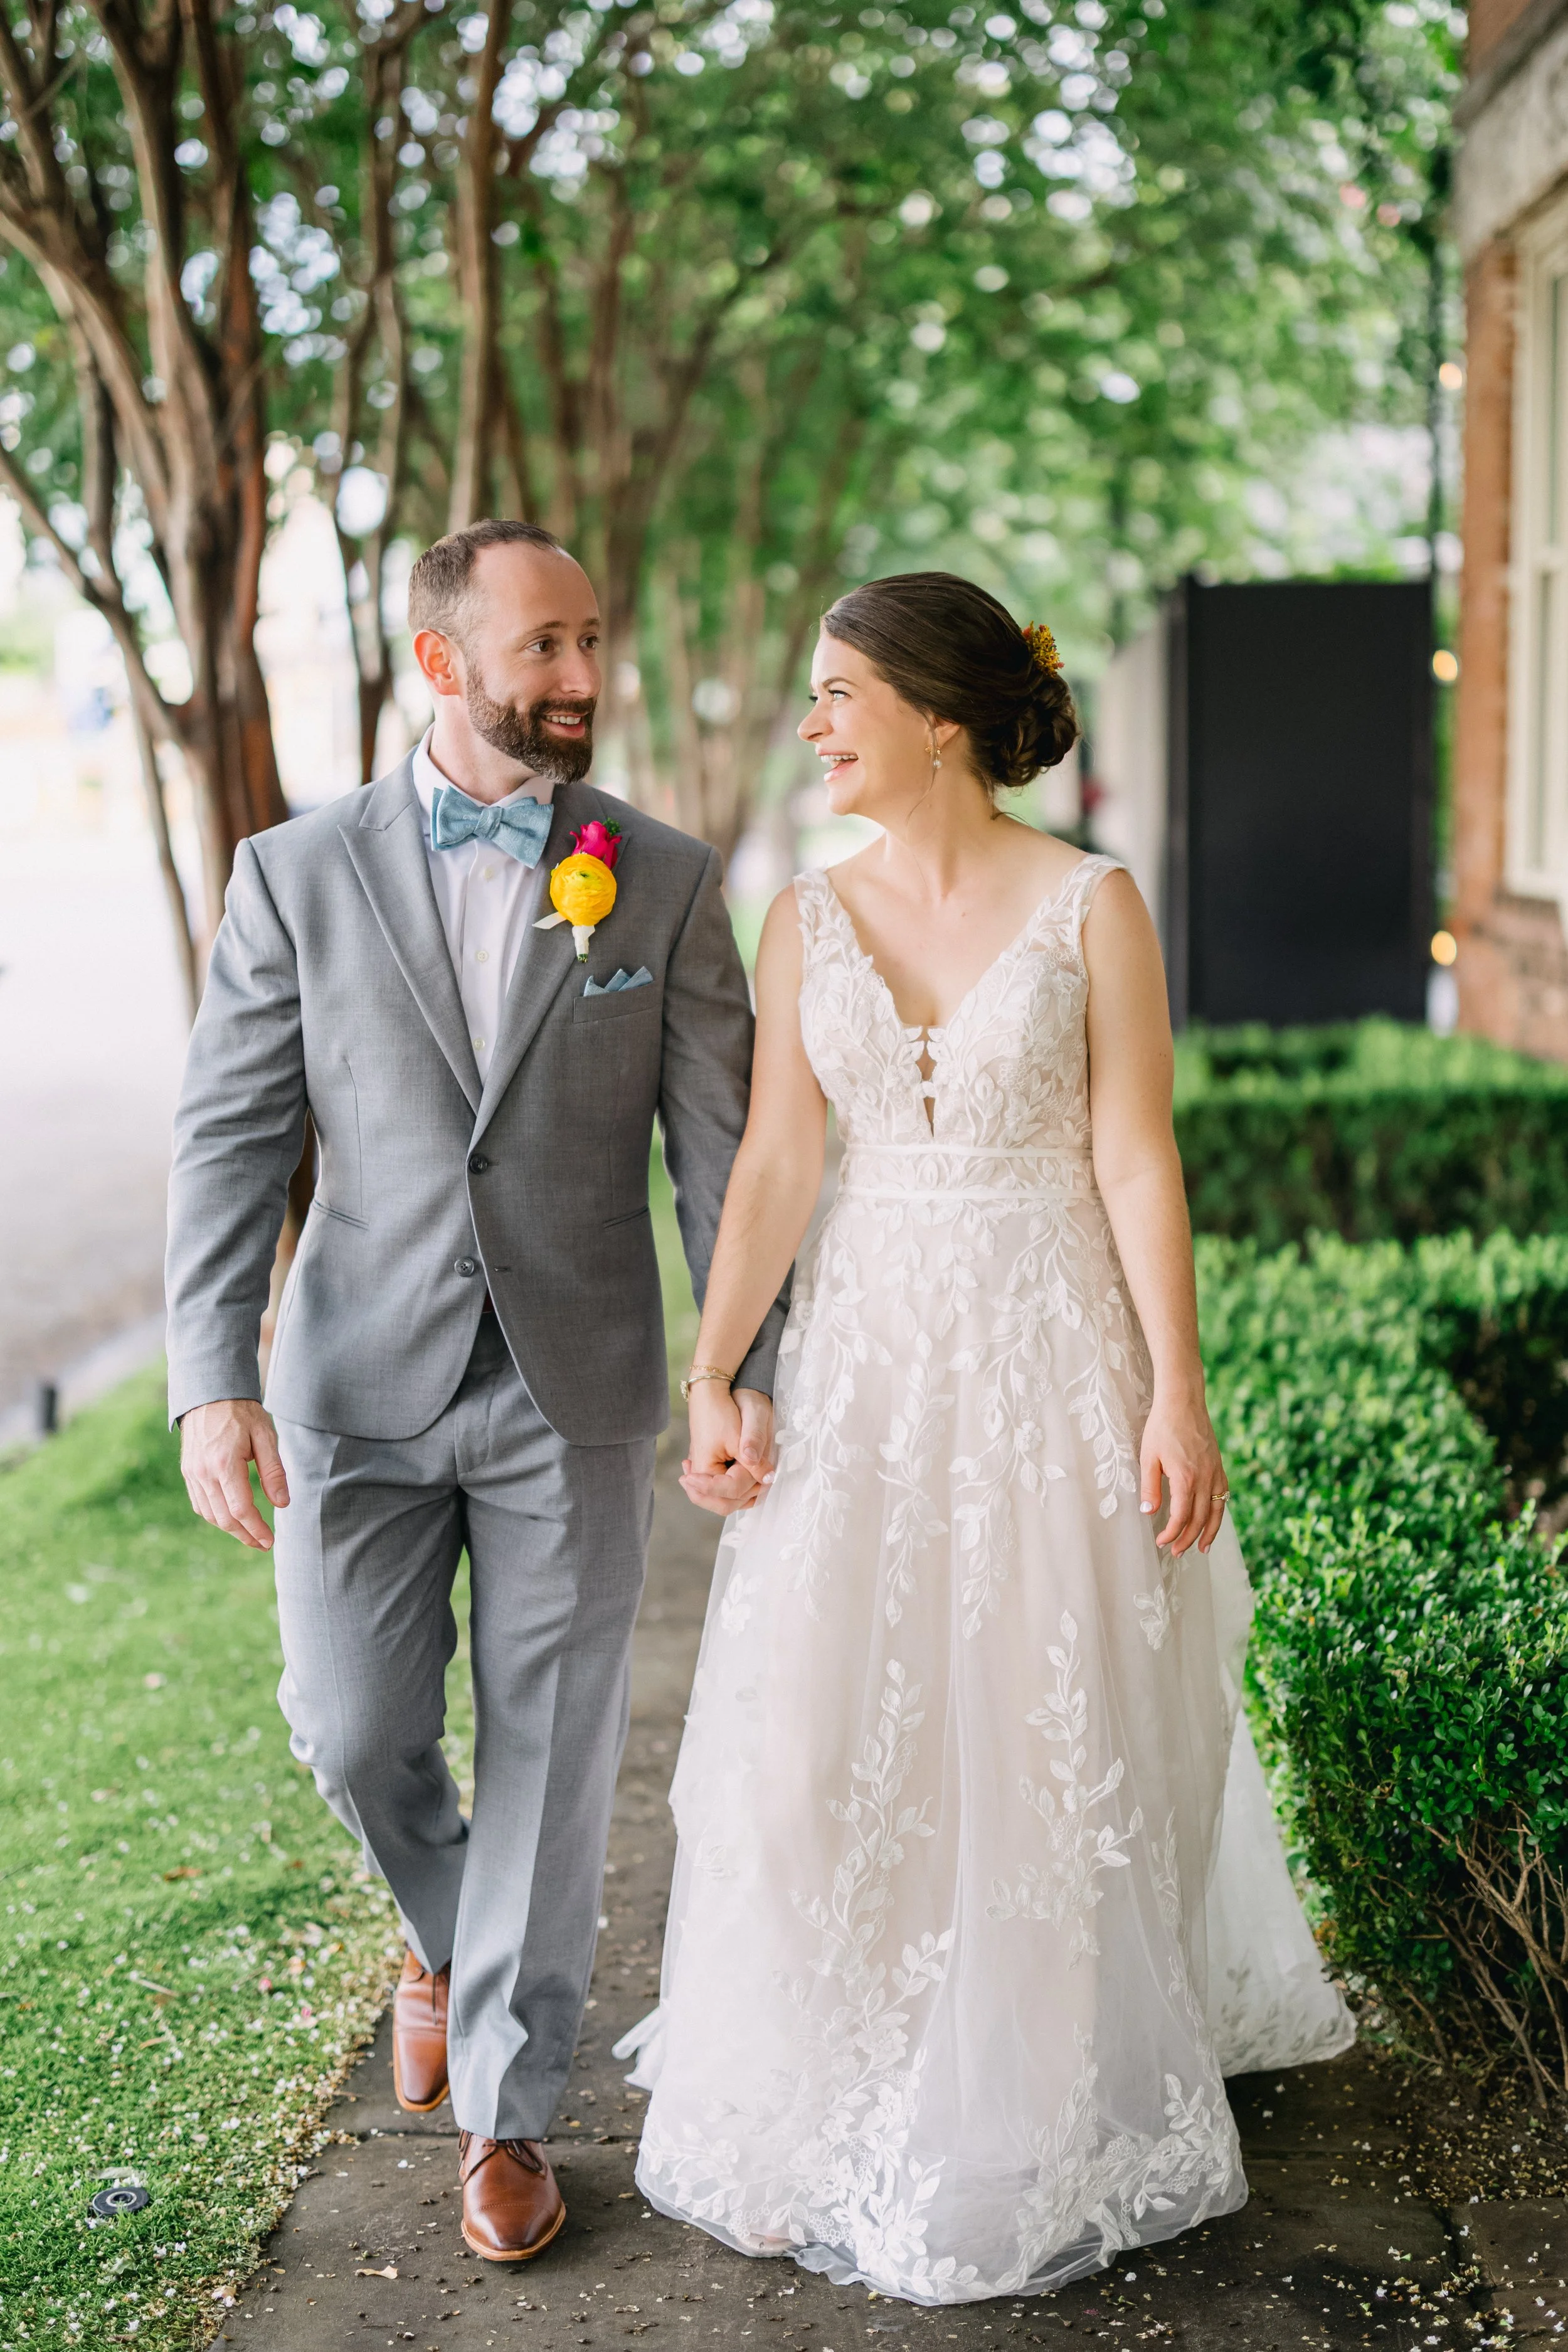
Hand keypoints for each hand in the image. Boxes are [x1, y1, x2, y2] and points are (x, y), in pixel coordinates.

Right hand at [179, 1398, 289, 1549]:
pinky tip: (231, 1518)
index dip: (256, 1529)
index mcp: (224, 1463)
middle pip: (224, 1518)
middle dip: (245, 1535)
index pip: (240, 1509)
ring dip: (230, 1529)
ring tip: (251, 1535)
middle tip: (263, 1544)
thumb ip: (273, 1472)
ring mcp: (192, 1473)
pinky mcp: (188, 1472)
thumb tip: (282, 1504)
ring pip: (210, 1514)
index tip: (270, 1540)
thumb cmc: (242, 1413)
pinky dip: (215, 1516)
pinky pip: (200, 1504)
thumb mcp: (265, 1437)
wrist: (210, 1394)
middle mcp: (203, 1472)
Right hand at [679, 1385, 775, 1516]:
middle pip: (723, 1504)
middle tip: (763, 1477)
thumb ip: (754, 1459)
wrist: (710, 1394)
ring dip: (745, 1493)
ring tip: (759, 1476)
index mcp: (703, 1470)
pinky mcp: (710, 1470)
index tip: (765, 1471)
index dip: (750, 1483)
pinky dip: (739, 1488)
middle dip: (747, 1495)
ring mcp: (704, 1474)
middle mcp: (699, 1476)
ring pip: (725, 1500)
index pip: (729, 1491)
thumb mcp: (740, 1433)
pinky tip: (751, 1478)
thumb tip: (768, 1479)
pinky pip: (724, 1489)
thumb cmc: (721, 1411)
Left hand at [1139, 1389, 1228, 1556]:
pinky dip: (1220, 1512)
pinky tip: (1214, 1520)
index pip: (1181, 1517)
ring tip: (1202, 1549)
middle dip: (1188, 1539)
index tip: (1161, 1541)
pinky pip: (1223, 1495)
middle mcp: (1205, 1478)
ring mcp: (1215, 1472)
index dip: (1171, 1533)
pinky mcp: (1219, 1466)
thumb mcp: (1148, 1457)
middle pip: (1199, 1519)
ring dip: (1209, 1532)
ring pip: (1217, 1511)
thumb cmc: (1162, 1427)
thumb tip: (1149, 1513)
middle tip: (1176, 1552)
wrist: (1183, 1401)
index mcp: (1186, 1478)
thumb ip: (1150, 1487)